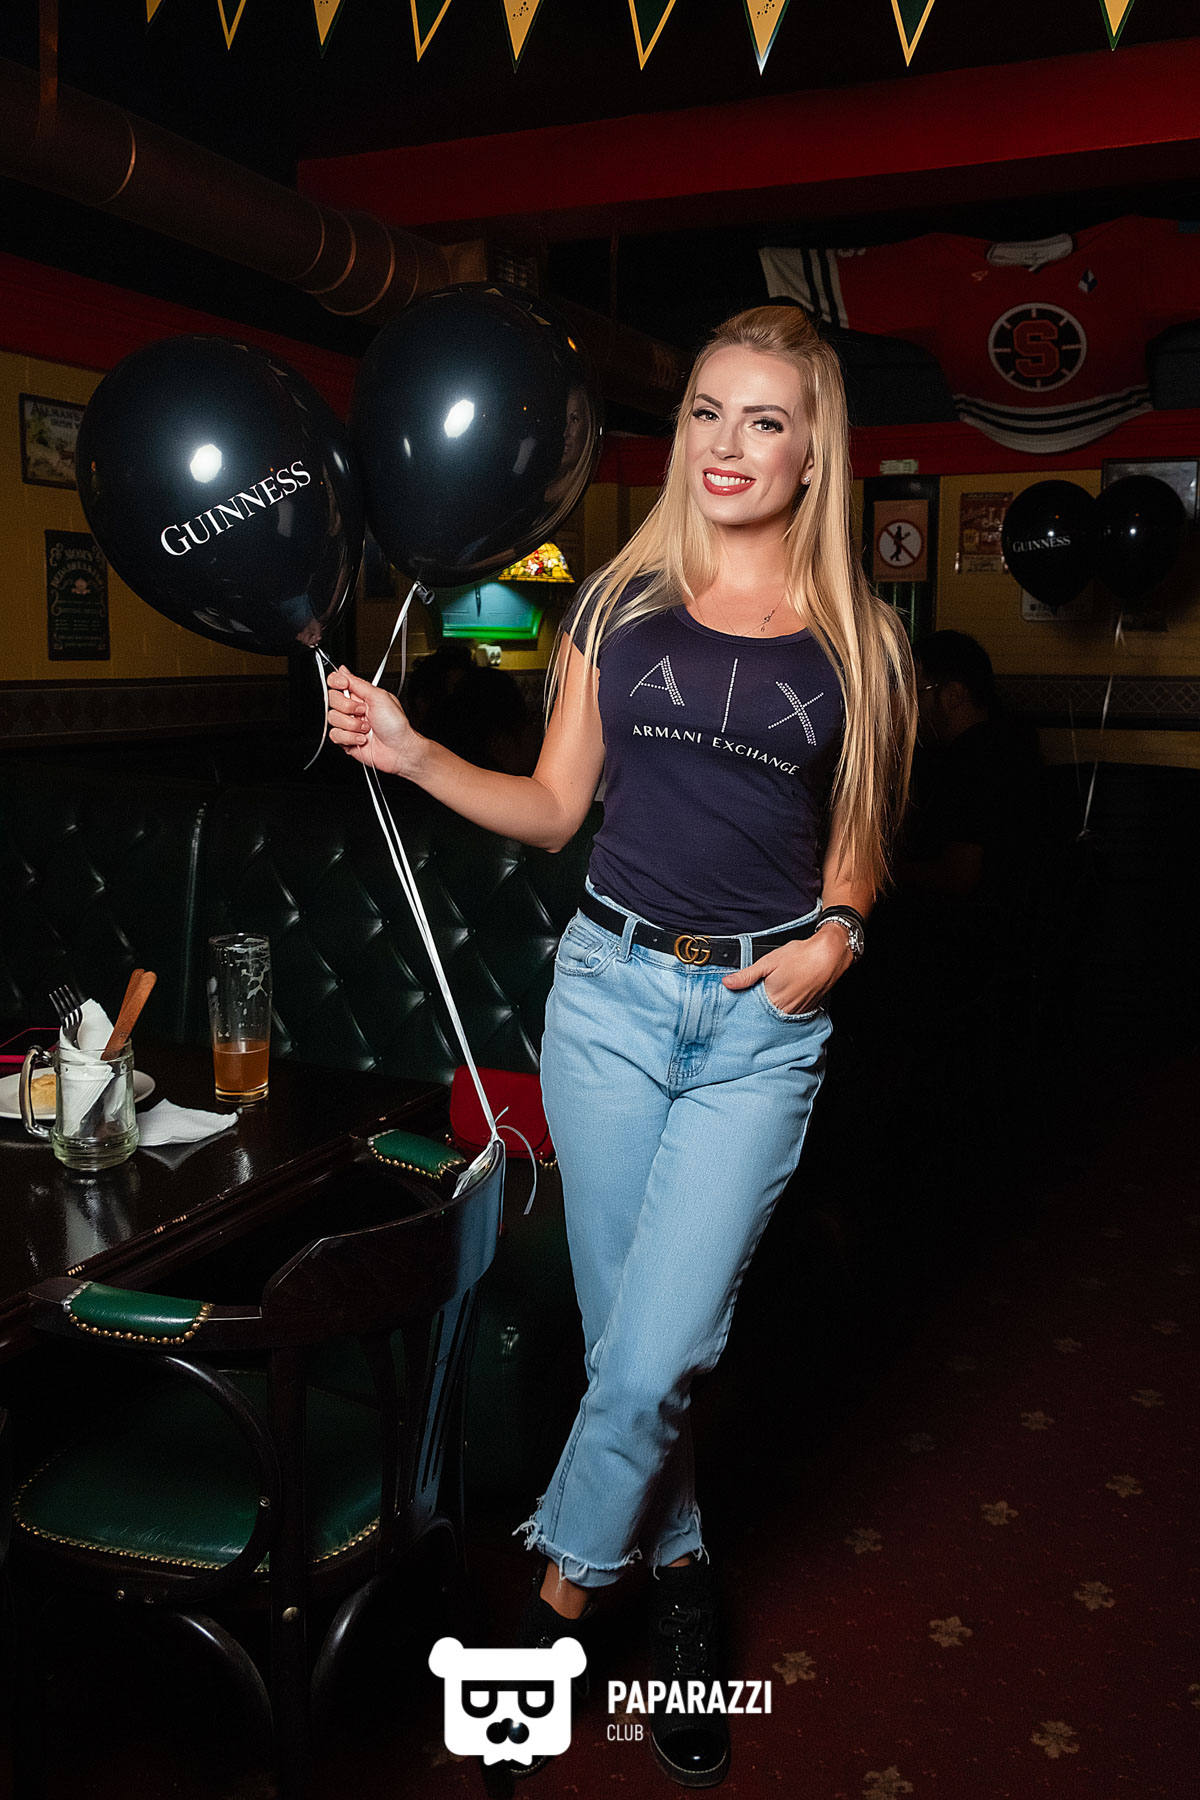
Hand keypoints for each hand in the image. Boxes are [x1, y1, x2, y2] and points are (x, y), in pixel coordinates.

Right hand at [326, 666, 423, 777]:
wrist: (399, 749)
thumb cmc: (396, 724)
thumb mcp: (380, 696)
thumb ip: (358, 683)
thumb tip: (343, 671)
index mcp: (361, 695)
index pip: (337, 682)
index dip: (336, 681)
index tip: (343, 685)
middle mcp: (353, 708)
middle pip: (331, 699)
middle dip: (347, 706)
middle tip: (363, 711)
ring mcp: (348, 724)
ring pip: (332, 718)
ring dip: (352, 724)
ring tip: (366, 728)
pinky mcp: (346, 740)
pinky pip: (335, 735)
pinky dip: (349, 737)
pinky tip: (362, 738)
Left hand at [721, 927, 849, 1013]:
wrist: (830, 954)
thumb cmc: (800, 956)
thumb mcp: (768, 962)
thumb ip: (747, 975)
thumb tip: (728, 983)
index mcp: (773, 1001)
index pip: (752, 1013)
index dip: (744, 1008)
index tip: (737, 1003)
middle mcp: (786, 1011)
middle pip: (765, 1016)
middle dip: (758, 1009)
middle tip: (754, 997)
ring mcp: (799, 1012)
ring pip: (779, 1015)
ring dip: (772, 1009)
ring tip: (772, 994)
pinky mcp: (809, 1008)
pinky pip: (792, 1013)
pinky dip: (786, 1007)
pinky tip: (785, 995)